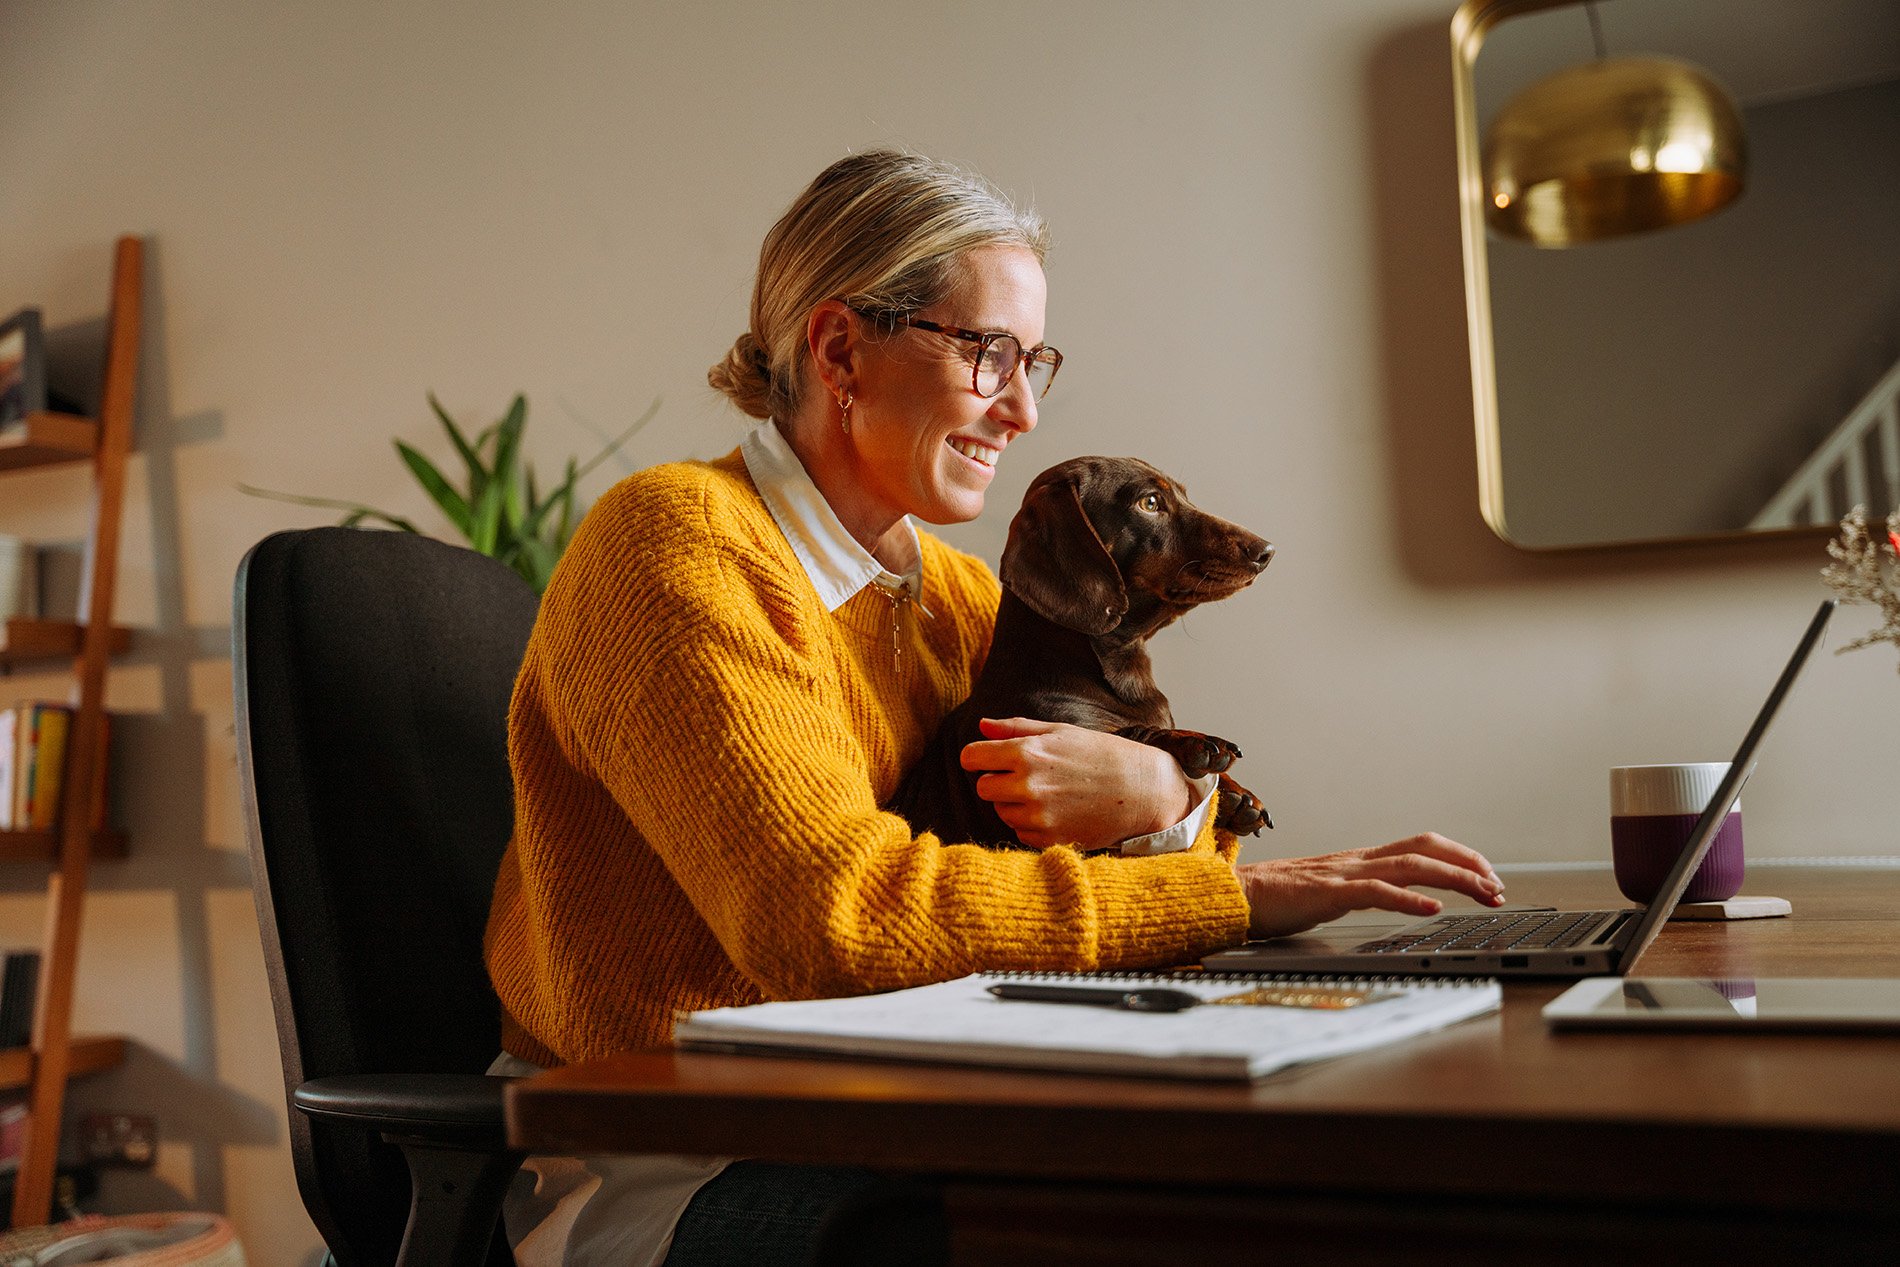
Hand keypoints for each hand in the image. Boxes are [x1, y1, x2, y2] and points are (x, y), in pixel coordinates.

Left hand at [960, 717, 1192, 849]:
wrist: (1142, 791)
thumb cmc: (1101, 755)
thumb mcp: (1060, 732)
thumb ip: (1016, 728)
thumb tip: (981, 725)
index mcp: (1028, 753)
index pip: (972, 756)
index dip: (978, 756)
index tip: (988, 758)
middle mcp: (1028, 786)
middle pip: (983, 787)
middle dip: (997, 781)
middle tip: (1024, 776)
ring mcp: (1039, 816)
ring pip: (1002, 812)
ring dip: (1015, 804)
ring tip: (1047, 793)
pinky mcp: (1049, 840)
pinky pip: (1020, 833)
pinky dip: (1031, 824)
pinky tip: (1056, 811)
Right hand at [1236, 833, 1504, 938]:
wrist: (1232, 897)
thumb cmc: (1273, 900)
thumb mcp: (1328, 894)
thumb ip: (1358, 893)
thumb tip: (1391, 901)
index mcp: (1359, 862)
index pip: (1421, 847)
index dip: (1459, 858)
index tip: (1486, 879)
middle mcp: (1357, 861)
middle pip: (1426, 848)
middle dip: (1469, 864)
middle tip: (1498, 887)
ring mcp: (1343, 874)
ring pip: (1411, 865)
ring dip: (1454, 878)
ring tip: (1484, 893)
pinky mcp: (1328, 893)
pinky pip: (1375, 892)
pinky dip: (1408, 899)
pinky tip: (1432, 910)